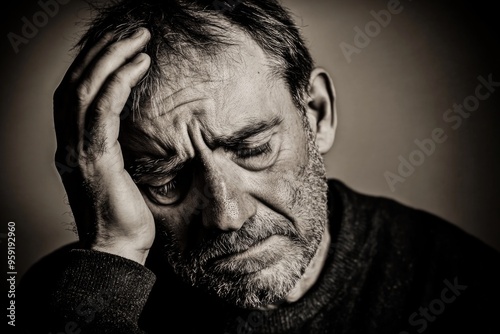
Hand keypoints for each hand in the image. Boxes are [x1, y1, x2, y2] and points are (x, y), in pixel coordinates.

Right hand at [54, 28, 153, 264]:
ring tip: (139, 39)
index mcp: (72, 145)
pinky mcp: (94, 159)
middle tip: (132, 32)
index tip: (118, 46)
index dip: (93, 64)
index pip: (74, 94)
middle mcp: (67, 144)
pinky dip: (120, 83)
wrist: (116, 249)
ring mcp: (76, 150)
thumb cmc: (123, 215)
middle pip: (75, 83)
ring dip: (112, 58)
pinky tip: (139, 65)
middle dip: (103, 52)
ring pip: (84, 90)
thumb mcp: (117, 173)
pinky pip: (102, 111)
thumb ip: (114, 147)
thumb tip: (135, 128)